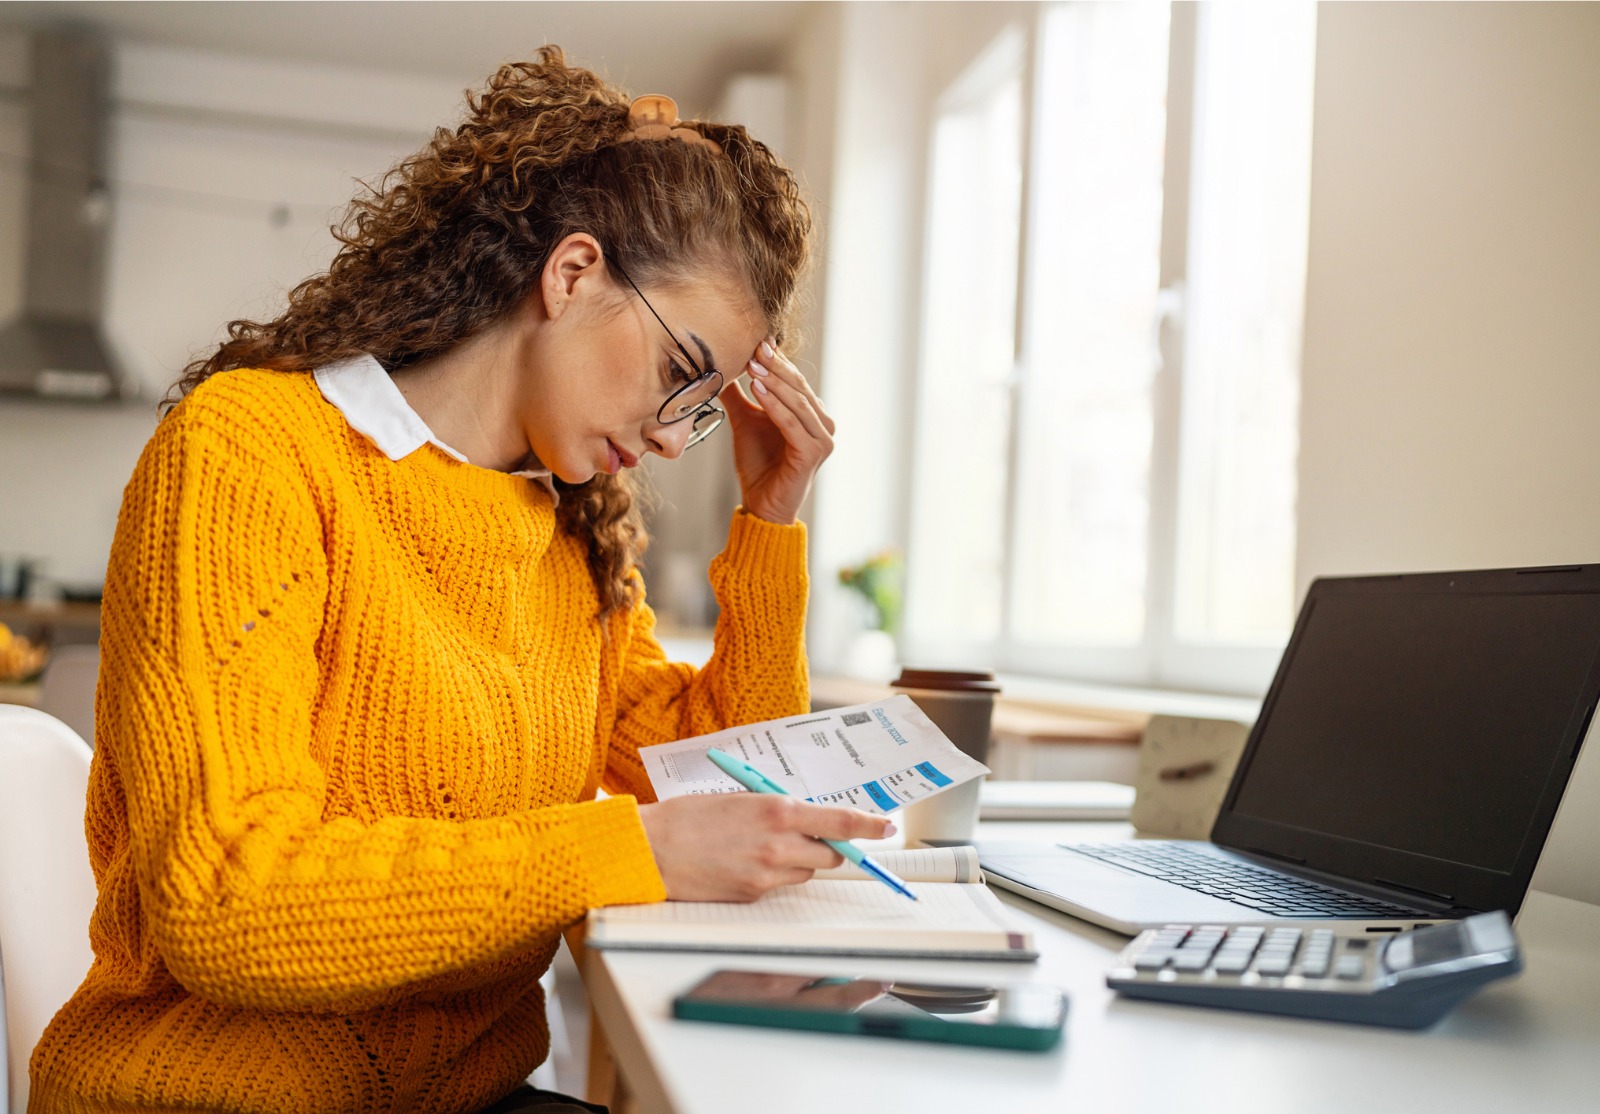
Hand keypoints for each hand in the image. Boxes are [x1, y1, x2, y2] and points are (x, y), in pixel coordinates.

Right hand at [637, 793, 891, 901]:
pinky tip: (741, 862)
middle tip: (810, 837)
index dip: (869, 825)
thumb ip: (777, 808)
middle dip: (827, 846)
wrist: (651, 850)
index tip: (886, 827)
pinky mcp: (753, 895)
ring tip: (761, 847)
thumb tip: (806, 817)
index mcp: (777, 811)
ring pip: (805, 873)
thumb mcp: (740, 798)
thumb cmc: (688, 817)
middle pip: (830, 854)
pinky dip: (770, 875)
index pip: (840, 821)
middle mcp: (779, 844)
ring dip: (797, 862)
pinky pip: (778, 886)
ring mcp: (767, 874)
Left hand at [722, 339, 835, 524]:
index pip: (794, 380)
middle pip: (799, 387)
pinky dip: (774, 406)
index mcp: (811, 414)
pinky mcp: (814, 453)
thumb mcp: (746, 421)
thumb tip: (721, 367)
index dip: (776, 361)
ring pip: (797, 402)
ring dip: (775, 382)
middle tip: (755, 348)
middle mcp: (823, 424)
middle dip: (776, 366)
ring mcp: (822, 439)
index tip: (755, 341)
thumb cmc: (759, 465)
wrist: (762, 504)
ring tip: (753, 366)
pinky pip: (792, 423)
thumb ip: (738, 396)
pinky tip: (757, 390)